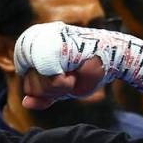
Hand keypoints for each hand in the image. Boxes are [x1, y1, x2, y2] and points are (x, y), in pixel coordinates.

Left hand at [14, 21, 142, 115]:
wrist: (117, 57)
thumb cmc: (92, 70)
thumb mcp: (64, 87)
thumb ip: (44, 95)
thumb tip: (25, 103)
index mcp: (36, 47)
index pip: (26, 81)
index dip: (42, 89)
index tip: (63, 81)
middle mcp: (38, 39)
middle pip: (29, 84)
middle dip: (51, 91)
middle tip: (71, 79)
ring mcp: (45, 40)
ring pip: (37, 83)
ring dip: (58, 88)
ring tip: (74, 75)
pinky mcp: (56, 46)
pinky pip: (48, 79)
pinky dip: (62, 84)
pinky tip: (74, 76)